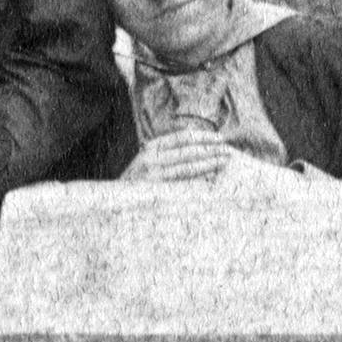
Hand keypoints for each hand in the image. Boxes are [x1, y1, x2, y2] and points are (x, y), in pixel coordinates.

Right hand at [121, 128, 272, 185]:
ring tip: (224, 162)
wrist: (114, 204)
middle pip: (188, 151)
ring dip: (209, 164)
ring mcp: (153, 175)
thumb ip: (167, 153)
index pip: (181, 137)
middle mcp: (151, 158)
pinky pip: (183, 184)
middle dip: (210, 150)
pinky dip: (199, 180)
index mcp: (150, 148)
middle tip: (228, 150)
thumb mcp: (147, 163)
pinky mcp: (156, 191)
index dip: (203, 136)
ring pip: (188, 167)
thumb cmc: (137, 184)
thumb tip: (196, 146)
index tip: (218, 138)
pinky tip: (212, 179)